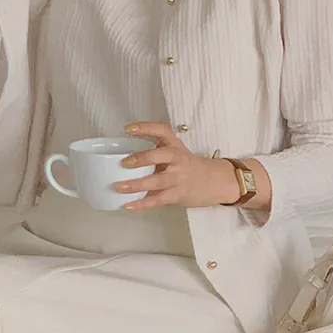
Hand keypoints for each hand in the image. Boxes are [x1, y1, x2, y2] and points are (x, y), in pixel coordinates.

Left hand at [116, 123, 239, 209]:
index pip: (162, 130)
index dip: (145, 128)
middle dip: (143, 158)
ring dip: (137, 185)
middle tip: (124, 162)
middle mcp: (178, 159)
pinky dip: (142, 203)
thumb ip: (154, 149)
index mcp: (175, 145)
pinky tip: (127, 205)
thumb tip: (123, 150)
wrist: (213, 182)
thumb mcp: (175, 151)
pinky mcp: (178, 195)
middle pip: (162, 155)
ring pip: (158, 181)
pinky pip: (158, 200)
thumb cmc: (187, 166)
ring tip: (119, 187)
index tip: (128, 128)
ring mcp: (179, 178)